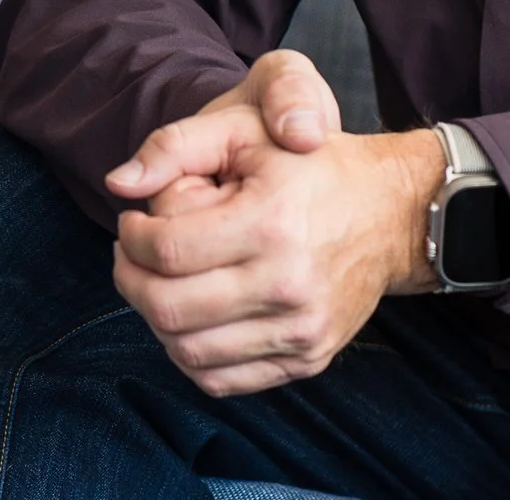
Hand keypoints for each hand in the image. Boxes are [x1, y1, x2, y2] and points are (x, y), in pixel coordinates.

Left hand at [103, 52, 443, 396]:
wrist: (393, 212)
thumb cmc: (310, 164)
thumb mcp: (246, 130)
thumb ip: (174, 146)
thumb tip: (116, 184)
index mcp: (270, 222)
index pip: (164, 250)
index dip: (131, 237)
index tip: (132, 223)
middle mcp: (287, 284)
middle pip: (167, 307)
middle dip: (130, 280)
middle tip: (131, 255)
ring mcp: (301, 329)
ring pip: (187, 352)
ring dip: (155, 319)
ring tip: (159, 282)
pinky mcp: (308, 357)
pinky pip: (222, 380)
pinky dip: (189, 354)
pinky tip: (190, 316)